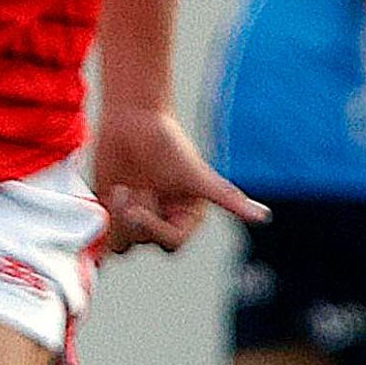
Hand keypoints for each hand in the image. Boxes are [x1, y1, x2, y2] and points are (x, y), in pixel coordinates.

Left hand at [92, 103, 261, 255]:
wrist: (133, 121)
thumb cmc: (168, 142)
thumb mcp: (197, 173)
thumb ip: (226, 198)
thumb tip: (263, 217)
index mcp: (186, 217)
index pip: (171, 242)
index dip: (154, 228)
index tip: (141, 205)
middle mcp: (162, 221)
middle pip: (144, 242)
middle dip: (134, 219)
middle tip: (131, 188)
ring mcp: (134, 218)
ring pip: (122, 243)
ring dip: (117, 218)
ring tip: (122, 188)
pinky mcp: (110, 211)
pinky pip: (102, 232)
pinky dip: (102, 220)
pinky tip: (109, 194)